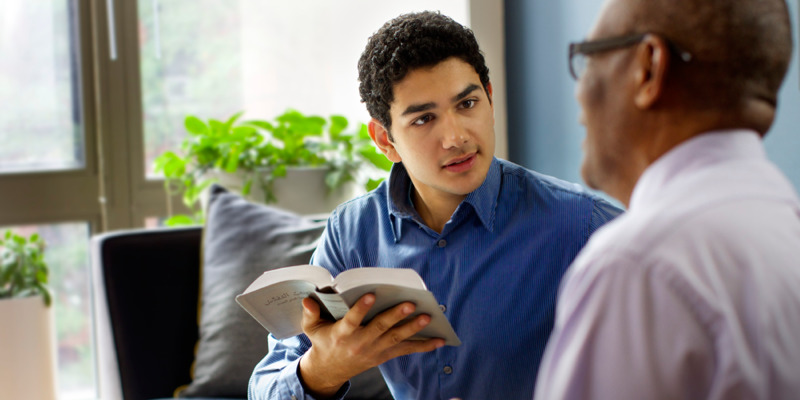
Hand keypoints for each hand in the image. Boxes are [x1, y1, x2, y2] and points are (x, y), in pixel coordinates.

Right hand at [298, 293, 445, 396]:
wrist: (330, 370)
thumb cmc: (322, 342)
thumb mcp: (312, 328)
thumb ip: (310, 313)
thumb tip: (307, 299)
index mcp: (342, 333)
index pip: (352, 320)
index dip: (361, 308)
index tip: (371, 295)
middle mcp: (360, 342)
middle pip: (380, 328)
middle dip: (396, 316)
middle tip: (410, 304)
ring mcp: (375, 350)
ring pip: (396, 339)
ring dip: (413, 328)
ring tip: (428, 317)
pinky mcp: (385, 355)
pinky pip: (406, 350)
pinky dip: (424, 346)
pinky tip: (440, 340)